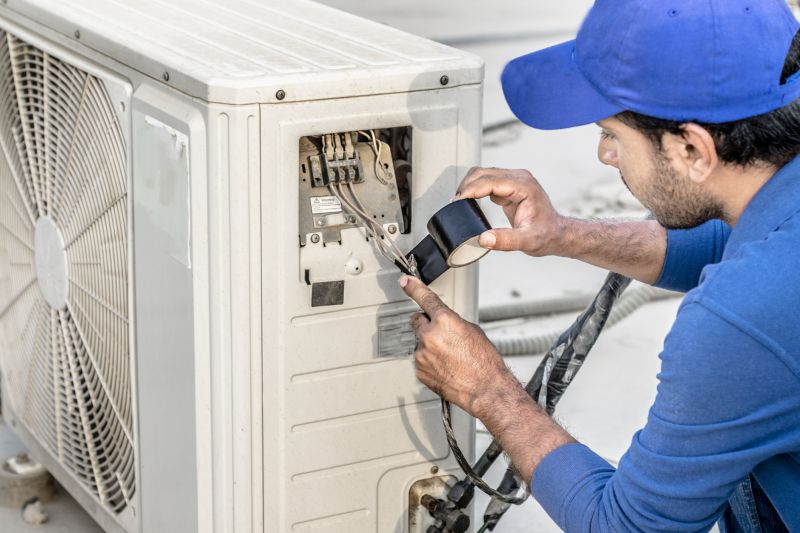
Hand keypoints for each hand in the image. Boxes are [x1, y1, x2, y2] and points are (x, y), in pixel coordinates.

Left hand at [400, 275, 513, 417]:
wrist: (486, 389)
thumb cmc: (484, 362)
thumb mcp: (472, 331)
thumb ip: (452, 322)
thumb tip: (443, 323)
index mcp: (445, 321)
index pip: (425, 298)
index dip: (413, 287)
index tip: (405, 281)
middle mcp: (430, 336)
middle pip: (418, 322)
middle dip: (427, 325)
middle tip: (443, 336)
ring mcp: (422, 354)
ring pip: (420, 343)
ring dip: (431, 347)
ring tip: (451, 358)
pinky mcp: (419, 370)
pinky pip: (421, 360)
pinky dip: (430, 363)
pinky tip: (446, 368)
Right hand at [455, 167, 567, 255]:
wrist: (556, 234)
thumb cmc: (547, 235)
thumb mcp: (527, 242)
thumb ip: (505, 240)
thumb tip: (483, 239)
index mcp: (524, 186)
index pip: (490, 181)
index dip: (471, 189)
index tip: (457, 200)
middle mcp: (519, 178)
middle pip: (483, 173)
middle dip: (466, 186)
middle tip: (454, 203)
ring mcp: (514, 180)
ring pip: (483, 174)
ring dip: (469, 185)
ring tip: (459, 202)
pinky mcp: (509, 186)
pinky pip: (487, 181)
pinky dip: (475, 189)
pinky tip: (469, 201)